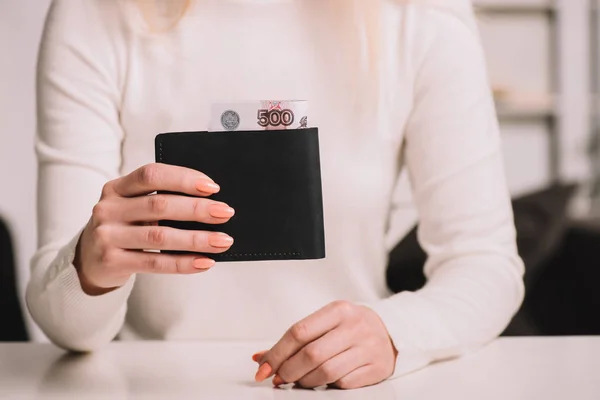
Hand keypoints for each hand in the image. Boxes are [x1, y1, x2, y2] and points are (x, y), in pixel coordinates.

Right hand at [74, 163, 234, 294]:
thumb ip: (160, 200)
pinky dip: (184, 263)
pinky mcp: (111, 261)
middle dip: (197, 209)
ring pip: (160, 236)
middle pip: (159, 205)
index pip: (151, 174)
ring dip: (197, 239)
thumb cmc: (124, 228)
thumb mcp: (132, 207)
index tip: (212, 186)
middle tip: (226, 212)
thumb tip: (211, 203)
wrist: (88, 261)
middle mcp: (108, 208)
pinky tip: (205, 261)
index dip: (183, 178)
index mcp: (117, 188)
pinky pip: (155, 262)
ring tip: (223, 240)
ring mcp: (107, 236)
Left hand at [252, 301, 396, 389]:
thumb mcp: (326, 323)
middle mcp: (355, 327)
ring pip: (326, 372)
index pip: (299, 332)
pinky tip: (321, 381)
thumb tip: (261, 358)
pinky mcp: (376, 368)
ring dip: (305, 381)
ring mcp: (367, 348)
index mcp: (339, 310)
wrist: (390, 333)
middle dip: (288, 370)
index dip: (277, 352)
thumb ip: (296, 339)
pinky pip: (342, 383)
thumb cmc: (350, 328)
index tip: (264, 367)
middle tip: (279, 377)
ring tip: (299, 380)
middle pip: (311, 354)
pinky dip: (327, 385)